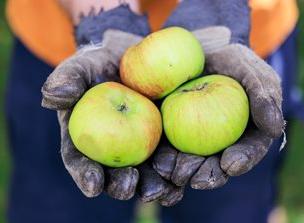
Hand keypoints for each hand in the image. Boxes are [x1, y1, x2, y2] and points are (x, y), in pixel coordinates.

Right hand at [42, 7, 182, 204]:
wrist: (136, 58)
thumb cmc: (104, 63)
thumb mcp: (84, 65)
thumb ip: (68, 78)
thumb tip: (52, 98)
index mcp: (90, 140)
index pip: (82, 162)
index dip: (85, 175)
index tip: (92, 184)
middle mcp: (115, 151)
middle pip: (116, 177)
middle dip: (123, 187)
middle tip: (131, 186)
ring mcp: (142, 150)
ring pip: (147, 177)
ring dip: (154, 188)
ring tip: (163, 190)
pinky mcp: (167, 144)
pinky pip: (173, 163)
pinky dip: (180, 173)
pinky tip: (188, 177)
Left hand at [152, 0, 283, 189]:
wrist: (194, 51)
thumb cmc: (227, 60)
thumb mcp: (249, 69)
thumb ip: (264, 94)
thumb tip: (274, 127)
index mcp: (244, 133)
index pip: (248, 150)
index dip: (242, 159)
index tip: (230, 163)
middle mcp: (221, 143)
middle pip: (217, 166)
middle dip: (209, 176)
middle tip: (198, 178)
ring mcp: (195, 143)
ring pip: (192, 166)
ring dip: (184, 174)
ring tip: (175, 173)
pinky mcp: (171, 138)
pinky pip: (168, 154)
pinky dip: (164, 163)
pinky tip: (158, 165)